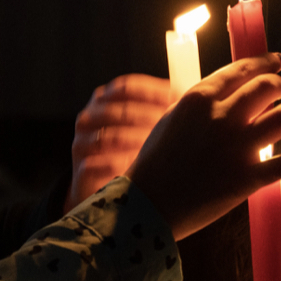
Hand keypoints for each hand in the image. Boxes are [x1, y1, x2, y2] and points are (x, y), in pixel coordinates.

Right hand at [67, 74, 171, 211]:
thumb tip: (200, 93)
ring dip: (139, 143)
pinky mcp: (80, 170)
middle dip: (150, 118)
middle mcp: (89, 117)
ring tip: (164, 152)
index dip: (153, 92)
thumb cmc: (137, 154)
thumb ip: (166, 109)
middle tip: (177, 128)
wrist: (107, 193)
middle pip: (119, 110)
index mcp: (105, 99)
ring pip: (109, 137)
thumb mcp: (150, 127)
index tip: (179, 100)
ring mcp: (81, 143)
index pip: (126, 86)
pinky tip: (145, 173)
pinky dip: (124, 167)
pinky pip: (100, 165)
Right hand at [125, 54, 280, 241]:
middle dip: (278, 86)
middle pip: (267, 87)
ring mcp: (237, 149)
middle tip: (279, 92)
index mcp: (199, 99)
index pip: (242, 69)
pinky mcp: (248, 179)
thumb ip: (202, 103)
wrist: (147, 205)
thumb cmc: (155, 163)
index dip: (265, 62)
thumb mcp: (172, 119)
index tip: (277, 61)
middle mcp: (222, 118)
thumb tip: (230, 91)